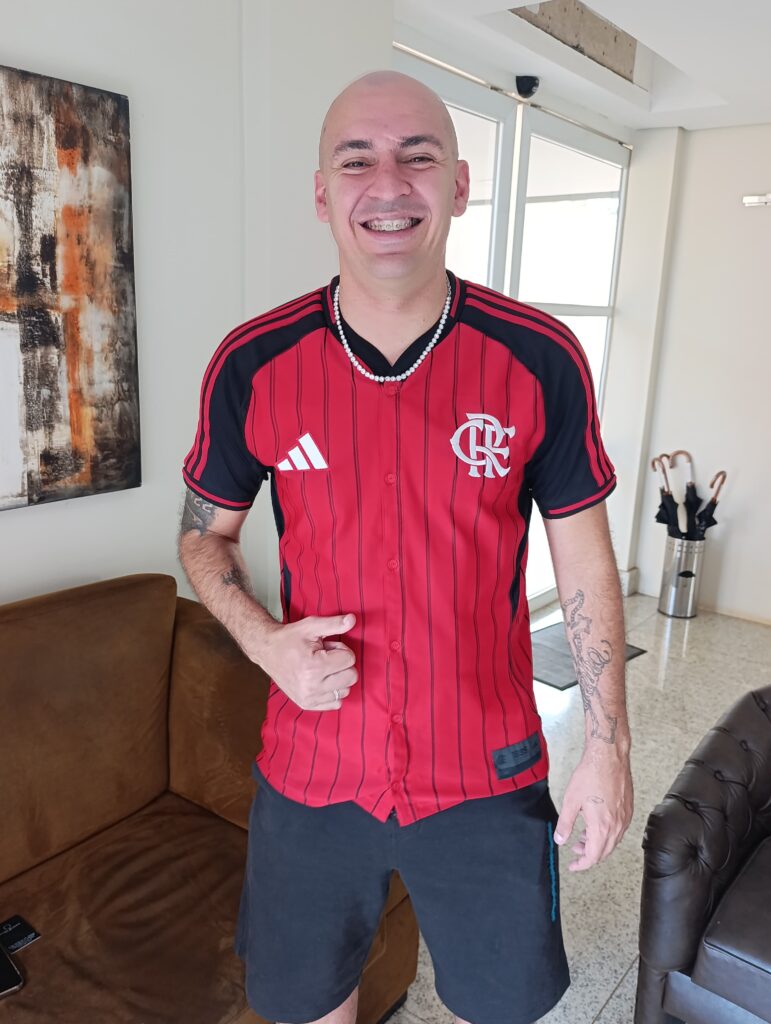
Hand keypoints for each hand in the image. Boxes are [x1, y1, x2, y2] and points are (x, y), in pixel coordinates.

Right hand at [252, 613, 357, 710]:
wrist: (267, 651)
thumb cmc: (290, 638)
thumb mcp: (311, 626)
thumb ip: (334, 623)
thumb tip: (353, 619)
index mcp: (314, 667)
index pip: (350, 659)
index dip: (341, 650)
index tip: (327, 648)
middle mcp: (312, 687)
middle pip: (351, 677)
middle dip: (342, 664)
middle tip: (326, 657)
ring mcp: (309, 698)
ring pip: (345, 691)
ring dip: (338, 678)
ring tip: (322, 668)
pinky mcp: (307, 704)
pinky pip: (336, 703)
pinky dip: (333, 691)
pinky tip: (322, 680)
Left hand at [553, 748, 632, 870]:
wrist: (608, 757)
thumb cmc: (590, 775)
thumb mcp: (571, 801)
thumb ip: (565, 824)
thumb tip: (560, 840)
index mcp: (602, 827)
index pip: (593, 856)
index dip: (582, 864)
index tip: (573, 865)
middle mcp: (617, 825)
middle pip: (605, 851)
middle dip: (589, 854)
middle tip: (575, 849)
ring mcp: (625, 817)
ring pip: (613, 841)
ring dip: (598, 843)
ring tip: (583, 836)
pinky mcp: (628, 808)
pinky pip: (619, 829)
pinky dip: (607, 833)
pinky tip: (596, 824)